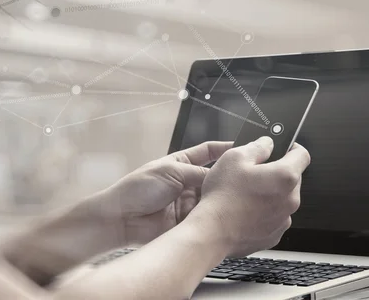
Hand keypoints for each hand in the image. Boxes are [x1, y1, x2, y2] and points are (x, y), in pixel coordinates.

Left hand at [102, 141, 232, 245]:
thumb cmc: (139, 188)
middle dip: (228, 177)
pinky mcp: (189, 222)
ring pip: (214, 198)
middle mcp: (189, 182)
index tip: (244, 147)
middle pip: (215, 177)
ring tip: (237, 196)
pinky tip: (224, 214)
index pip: (209, 152)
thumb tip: (223, 174)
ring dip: (222, 198)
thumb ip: (198, 172)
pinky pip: (207, 218)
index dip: (225, 149)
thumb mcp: (171, 171)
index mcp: (182, 163)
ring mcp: (190, 202)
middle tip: (246, 176)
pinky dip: (214, 216)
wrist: (122, 218)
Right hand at [193, 136, 310, 256]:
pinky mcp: (274, 234)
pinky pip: (274, 216)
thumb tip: (267, 144)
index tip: (280, 147)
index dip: (291, 147)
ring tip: (244, 193)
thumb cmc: (223, 197)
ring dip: (269, 192)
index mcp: (285, 177)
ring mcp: (283, 219)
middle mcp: (290, 200)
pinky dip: (263, 211)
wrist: (212, 233)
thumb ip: (257, 146)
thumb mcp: (234, 157)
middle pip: (291, 177)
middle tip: (252, 171)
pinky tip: (244, 209)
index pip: (302, 155)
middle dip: (275, 171)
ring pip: (282, 198)